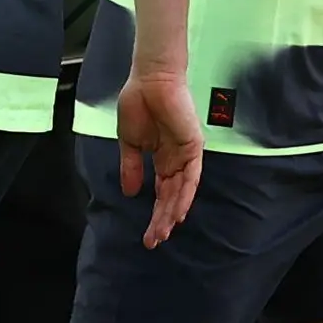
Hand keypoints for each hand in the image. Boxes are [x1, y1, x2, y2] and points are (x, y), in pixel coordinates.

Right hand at [112, 67, 204, 247]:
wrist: (148, 81)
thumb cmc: (138, 104)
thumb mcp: (130, 143)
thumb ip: (131, 168)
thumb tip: (129, 192)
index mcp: (162, 160)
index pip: (160, 194)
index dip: (155, 214)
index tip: (147, 235)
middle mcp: (177, 161)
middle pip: (171, 198)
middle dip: (162, 220)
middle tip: (154, 241)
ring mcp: (186, 155)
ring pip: (182, 192)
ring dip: (173, 212)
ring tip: (163, 232)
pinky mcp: (193, 147)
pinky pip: (191, 176)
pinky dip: (185, 195)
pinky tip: (178, 211)